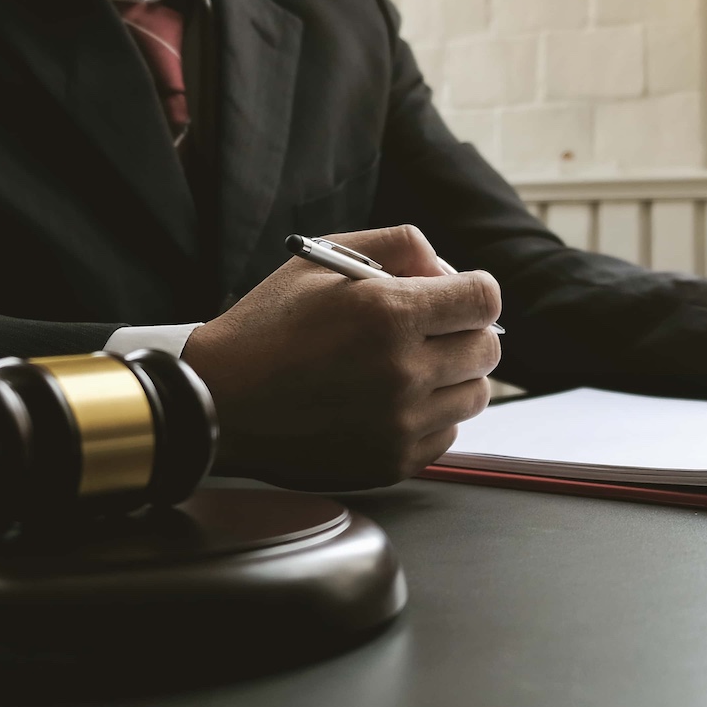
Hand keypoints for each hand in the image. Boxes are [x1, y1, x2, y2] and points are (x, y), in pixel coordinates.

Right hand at [181, 225, 499, 488]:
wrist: (218, 402)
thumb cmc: (269, 325)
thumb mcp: (322, 259)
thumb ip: (399, 244)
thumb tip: (449, 271)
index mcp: (389, 314)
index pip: (485, 299)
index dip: (473, 292)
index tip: (455, 298)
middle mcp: (402, 372)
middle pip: (488, 349)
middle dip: (465, 333)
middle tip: (429, 332)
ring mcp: (400, 424)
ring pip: (475, 395)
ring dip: (454, 377)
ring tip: (408, 368)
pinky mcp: (393, 461)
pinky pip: (448, 433)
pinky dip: (431, 416)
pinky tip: (391, 403)